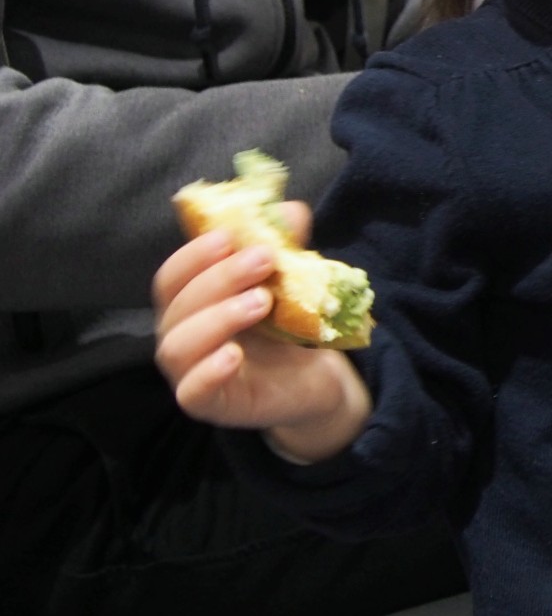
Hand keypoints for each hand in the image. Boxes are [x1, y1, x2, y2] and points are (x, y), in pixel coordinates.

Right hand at [152, 202, 369, 459]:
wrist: (314, 379)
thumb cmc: (286, 326)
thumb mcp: (288, 282)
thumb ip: (285, 247)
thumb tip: (289, 210)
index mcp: (190, 303)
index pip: (172, 276)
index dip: (194, 255)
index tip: (229, 235)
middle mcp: (180, 336)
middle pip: (177, 305)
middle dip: (219, 277)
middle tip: (263, 259)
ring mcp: (189, 372)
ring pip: (178, 346)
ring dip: (217, 318)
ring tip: (262, 302)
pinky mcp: (210, 405)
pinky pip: (192, 393)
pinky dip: (207, 372)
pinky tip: (233, 355)